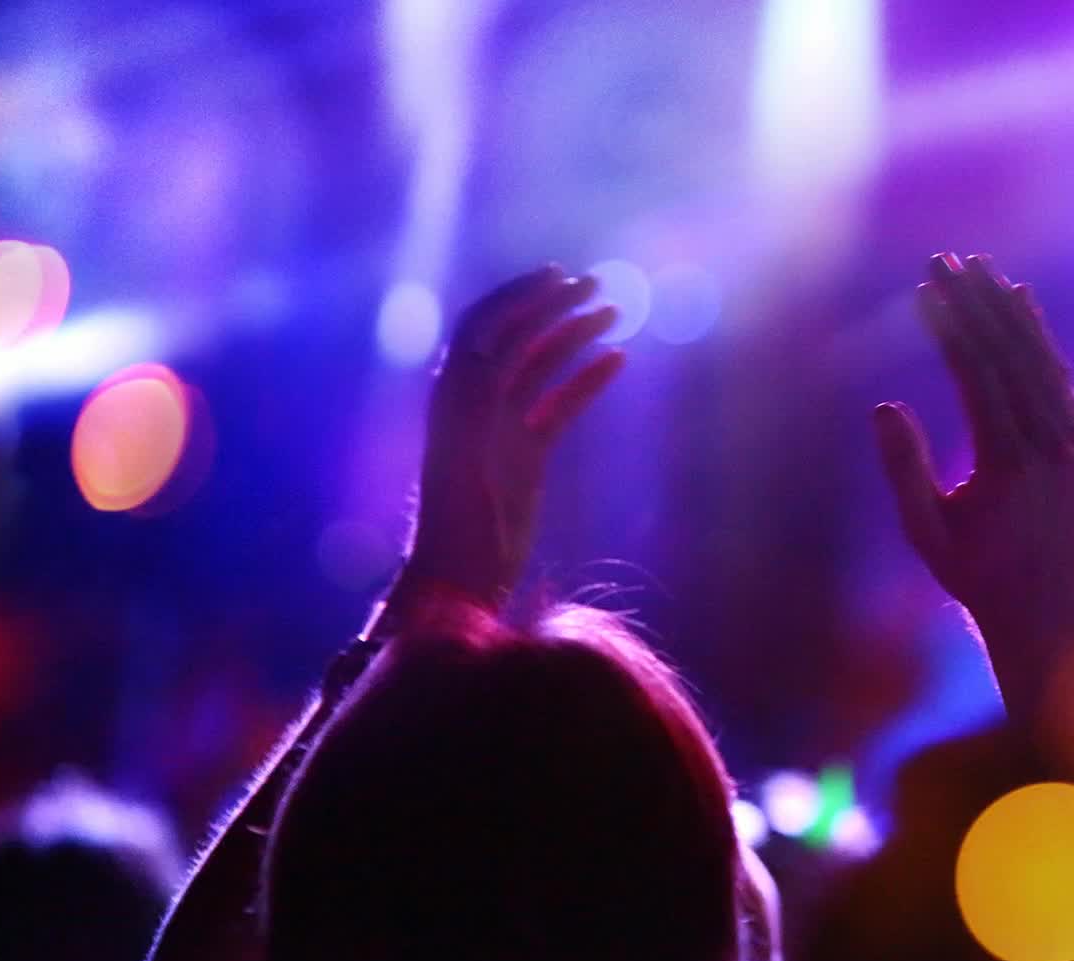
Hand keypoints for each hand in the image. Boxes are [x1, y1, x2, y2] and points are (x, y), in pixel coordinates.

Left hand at [405, 266, 622, 606]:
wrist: (464, 573)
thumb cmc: (460, 519)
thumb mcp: (464, 452)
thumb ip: (476, 397)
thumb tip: (494, 345)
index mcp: (456, 393)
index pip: (485, 325)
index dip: (517, 295)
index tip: (557, 273)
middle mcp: (477, 401)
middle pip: (515, 336)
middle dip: (551, 305)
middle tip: (595, 283)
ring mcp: (504, 426)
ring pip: (541, 365)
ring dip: (573, 335)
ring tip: (613, 313)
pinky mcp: (527, 453)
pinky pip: (560, 404)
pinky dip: (586, 380)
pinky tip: (616, 361)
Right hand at [874, 253, 1073, 636]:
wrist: (1043, 614)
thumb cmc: (973, 577)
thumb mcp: (924, 532)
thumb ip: (904, 470)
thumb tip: (883, 405)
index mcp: (1010, 464)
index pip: (978, 374)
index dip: (950, 327)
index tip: (925, 287)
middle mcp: (1051, 446)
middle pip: (1011, 355)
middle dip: (976, 303)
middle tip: (946, 259)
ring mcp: (1073, 444)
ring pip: (1040, 361)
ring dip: (1009, 311)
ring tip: (981, 269)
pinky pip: (1058, 381)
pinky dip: (1039, 341)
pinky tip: (1022, 308)